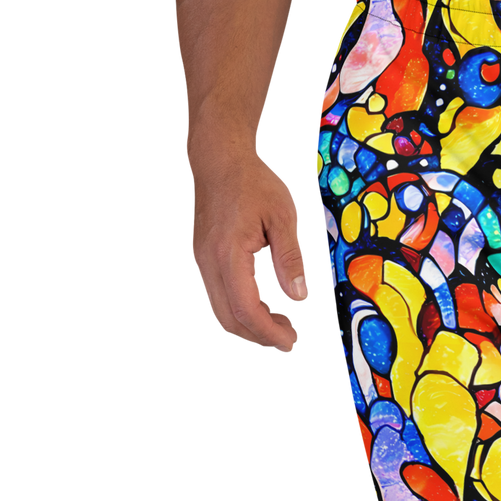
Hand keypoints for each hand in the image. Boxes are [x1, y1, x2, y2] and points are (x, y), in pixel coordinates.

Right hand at [186, 146, 310, 354]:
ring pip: (220, 313)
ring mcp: (201, 262)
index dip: (269, 333)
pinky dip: (241, 310)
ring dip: (250, 326)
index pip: (246, 310)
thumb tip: (299, 297)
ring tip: (281, 322)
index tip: (292, 342)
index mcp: (228, 254)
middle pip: (228, 320)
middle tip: (290, 338)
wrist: (220, 158)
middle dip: (260, 337)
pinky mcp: (202, 259)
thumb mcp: (284, 216)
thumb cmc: (252, 181)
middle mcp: (207, 263)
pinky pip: (217, 297)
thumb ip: (292, 260)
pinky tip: (265, 304)